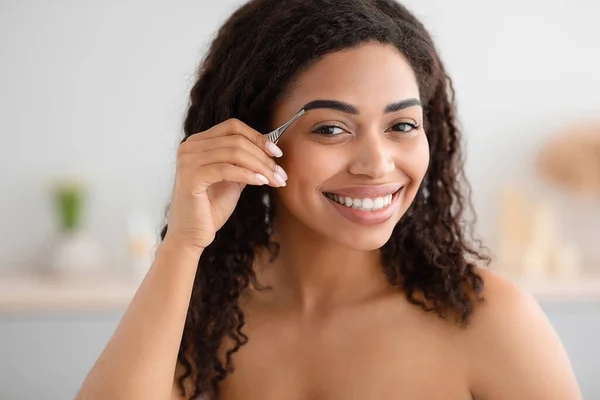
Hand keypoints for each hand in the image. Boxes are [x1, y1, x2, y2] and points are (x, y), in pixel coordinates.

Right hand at [163, 118, 287, 251]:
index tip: (277, 153)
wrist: (192, 235)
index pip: (233, 127)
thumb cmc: (210, 208)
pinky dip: (248, 174)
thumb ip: (244, 161)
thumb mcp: (232, 179)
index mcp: (198, 143)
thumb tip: (269, 148)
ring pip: (234, 153)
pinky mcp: (191, 177)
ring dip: (260, 166)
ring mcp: (188, 161)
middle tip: (281, 173)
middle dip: (263, 157)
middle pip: (236, 140)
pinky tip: (261, 182)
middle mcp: (190, 147)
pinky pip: (226, 169)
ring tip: (275, 180)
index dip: (258, 137)